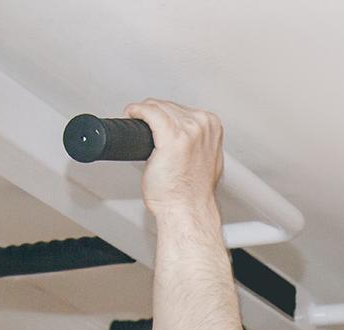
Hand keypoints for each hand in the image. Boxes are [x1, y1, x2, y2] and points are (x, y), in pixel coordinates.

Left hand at [124, 98, 224, 217]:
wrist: (187, 209)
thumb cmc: (191, 192)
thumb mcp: (205, 159)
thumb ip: (198, 142)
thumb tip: (183, 136)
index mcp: (212, 127)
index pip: (182, 108)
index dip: (164, 113)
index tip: (154, 121)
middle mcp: (202, 126)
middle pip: (169, 105)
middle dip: (154, 114)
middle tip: (145, 128)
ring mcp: (188, 130)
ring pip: (158, 107)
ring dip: (144, 113)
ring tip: (138, 122)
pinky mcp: (170, 137)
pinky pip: (149, 112)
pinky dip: (137, 111)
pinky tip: (132, 114)